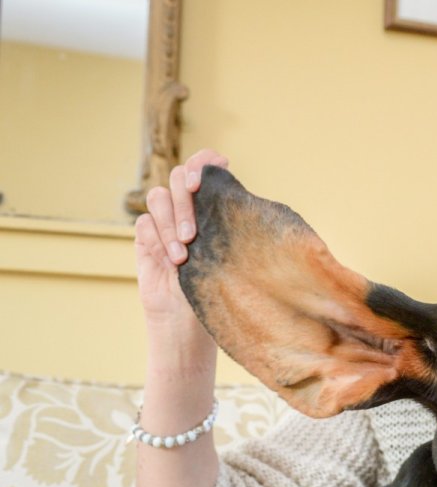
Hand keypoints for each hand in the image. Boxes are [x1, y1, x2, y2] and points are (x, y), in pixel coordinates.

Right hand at [134, 149, 227, 357]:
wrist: (192, 325)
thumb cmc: (223, 291)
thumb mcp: (234, 255)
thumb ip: (232, 225)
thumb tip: (243, 200)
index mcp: (214, 206)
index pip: (205, 167)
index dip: (204, 161)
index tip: (213, 171)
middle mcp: (188, 209)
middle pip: (177, 177)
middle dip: (186, 201)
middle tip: (194, 234)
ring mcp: (164, 222)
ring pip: (157, 198)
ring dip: (170, 223)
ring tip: (183, 257)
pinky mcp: (145, 240)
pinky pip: (144, 224)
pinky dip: (156, 239)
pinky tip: (170, 262)